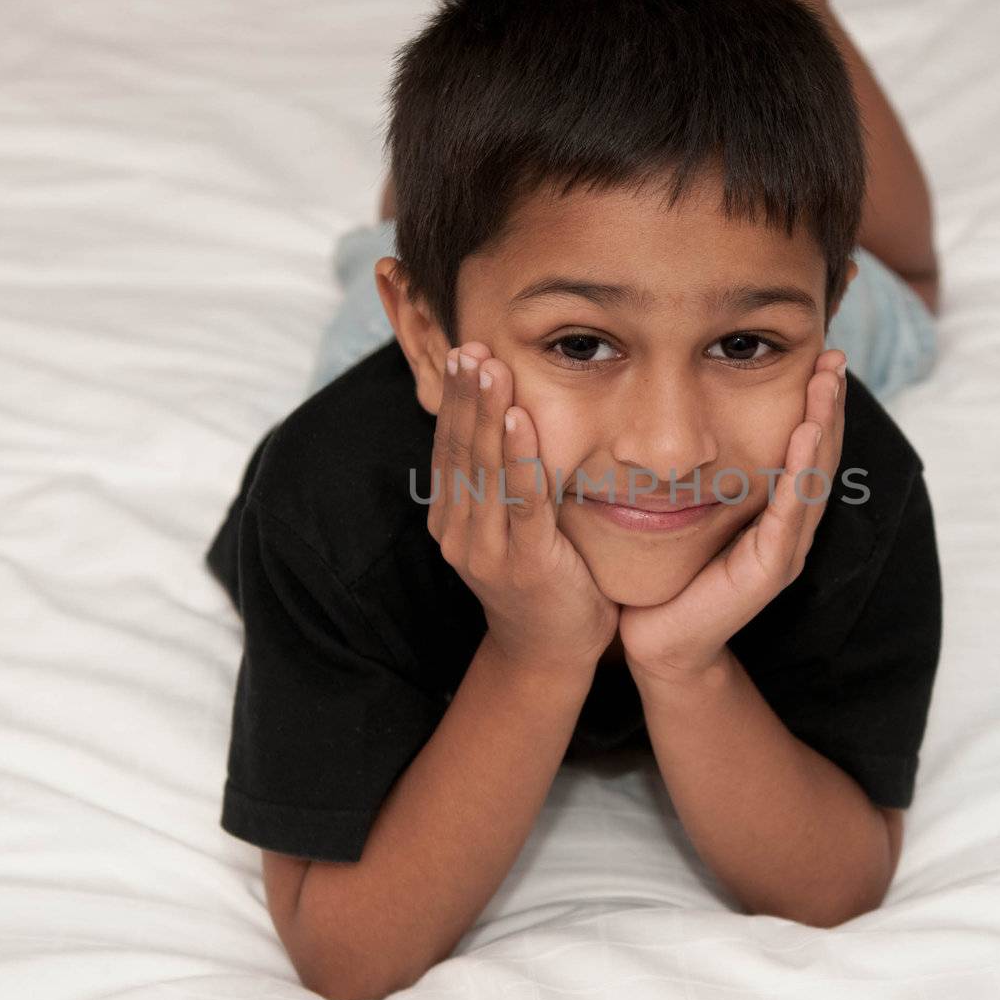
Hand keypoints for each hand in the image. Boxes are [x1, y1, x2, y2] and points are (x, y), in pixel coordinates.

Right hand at [428, 341, 619, 678]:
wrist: (551, 653)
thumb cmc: (544, 581)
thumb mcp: (513, 527)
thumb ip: (504, 483)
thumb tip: (512, 421)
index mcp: (452, 519)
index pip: (448, 448)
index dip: (455, 401)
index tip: (461, 353)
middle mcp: (459, 532)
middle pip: (460, 450)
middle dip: (466, 396)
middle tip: (471, 346)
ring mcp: (487, 549)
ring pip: (484, 469)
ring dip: (487, 414)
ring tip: (490, 367)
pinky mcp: (524, 562)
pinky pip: (520, 501)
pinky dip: (519, 458)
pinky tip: (520, 420)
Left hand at [619, 349, 847, 686]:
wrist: (659, 641)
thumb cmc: (671, 575)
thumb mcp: (690, 509)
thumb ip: (703, 473)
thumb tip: (688, 416)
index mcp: (777, 514)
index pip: (804, 449)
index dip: (816, 403)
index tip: (821, 356)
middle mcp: (790, 529)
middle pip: (819, 455)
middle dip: (828, 402)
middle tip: (834, 355)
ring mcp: (785, 550)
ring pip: (812, 477)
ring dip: (822, 424)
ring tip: (827, 382)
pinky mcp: (769, 570)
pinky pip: (789, 513)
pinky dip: (799, 472)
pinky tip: (803, 434)